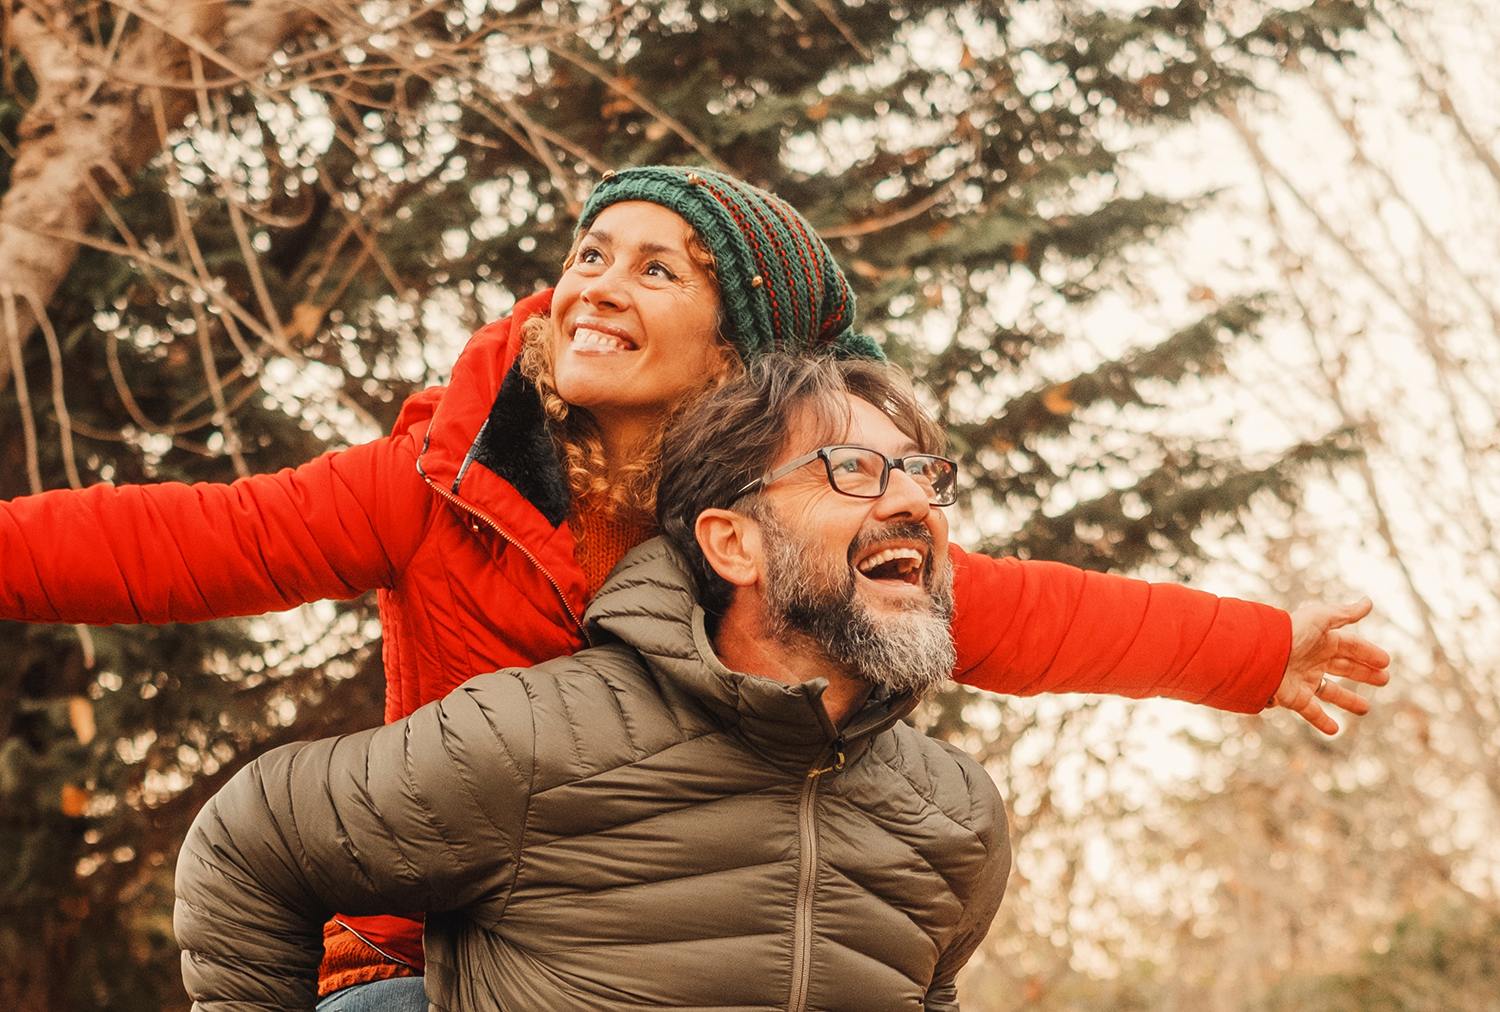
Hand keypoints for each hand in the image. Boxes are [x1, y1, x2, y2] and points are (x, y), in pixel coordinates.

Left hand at [1273, 597, 1390, 734]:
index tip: (1386, 662)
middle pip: (1344, 667)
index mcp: (1321, 641)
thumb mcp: (1321, 619)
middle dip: (1364, 673)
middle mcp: (1313, 660)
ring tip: (1365, 709)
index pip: (1350, 646)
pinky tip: (1336, 730)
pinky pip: (1311, 712)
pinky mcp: (1295, 698)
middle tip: (1385, 680)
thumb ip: (1345, 613)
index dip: (1368, 653)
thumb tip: (1369, 602)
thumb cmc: (1292, 633)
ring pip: (1331, 692)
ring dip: (1348, 700)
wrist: (1261, 655)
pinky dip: (1322, 721)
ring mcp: (1304, 680)